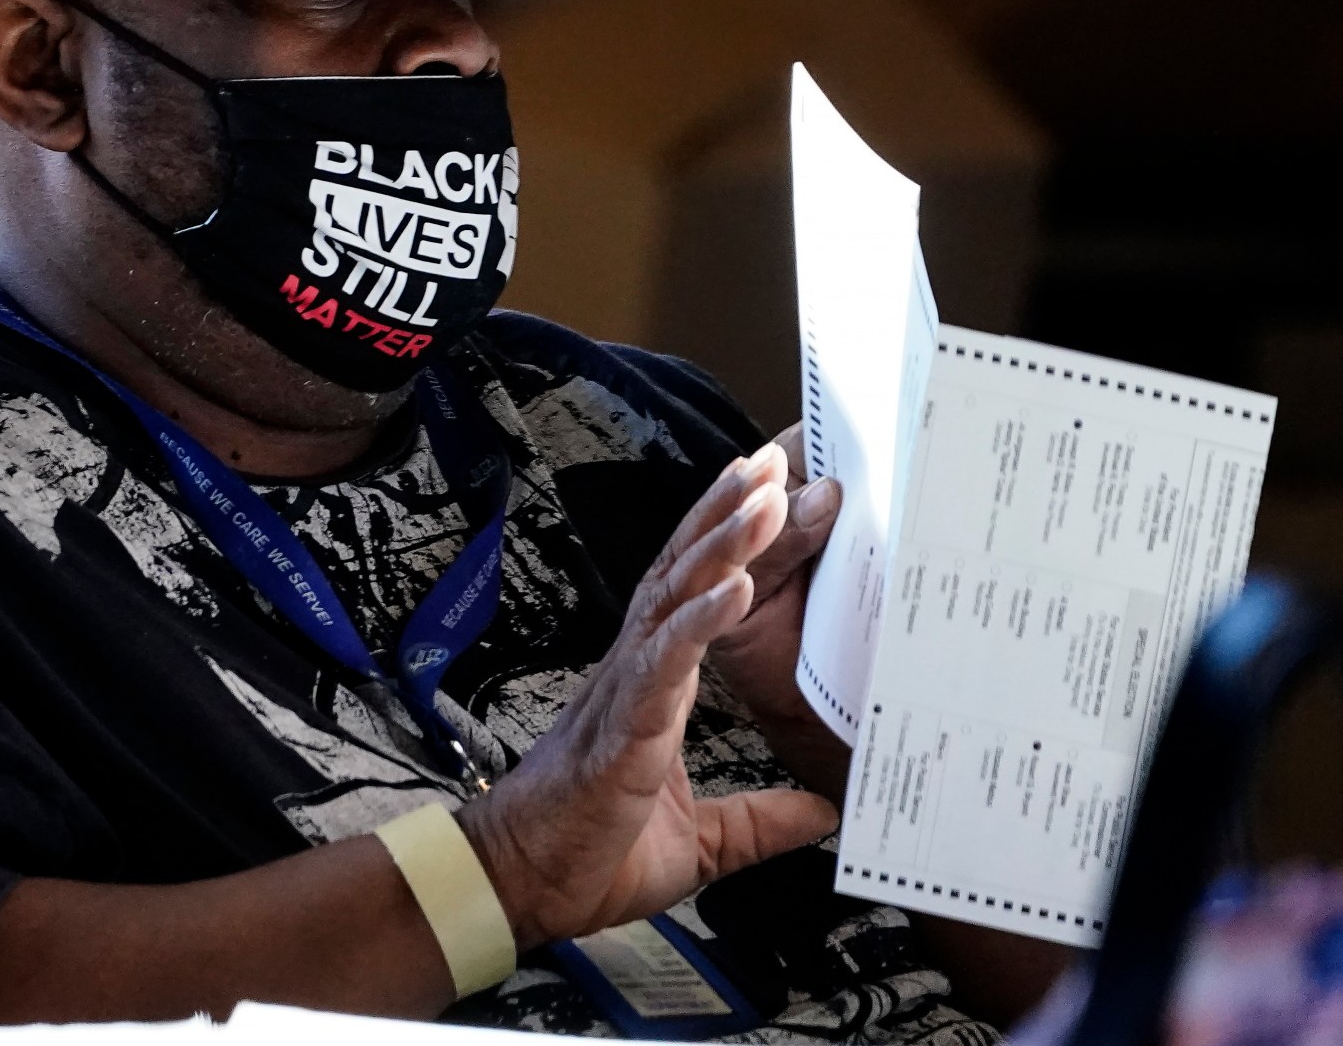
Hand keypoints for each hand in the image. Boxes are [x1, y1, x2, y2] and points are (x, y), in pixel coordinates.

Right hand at [454, 442, 838, 948]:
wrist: (525, 889)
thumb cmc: (592, 855)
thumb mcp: (705, 841)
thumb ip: (760, 819)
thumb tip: (822, 812)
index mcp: (653, 687)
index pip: (695, 596)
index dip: (729, 543)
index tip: (769, 490)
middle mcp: (636, 672)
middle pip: (683, 574)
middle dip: (727, 512)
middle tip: (773, 458)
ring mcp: (625, 693)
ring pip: (674, 601)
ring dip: (720, 545)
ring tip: (764, 496)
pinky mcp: (621, 729)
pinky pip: (664, 664)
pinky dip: (699, 621)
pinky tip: (735, 587)